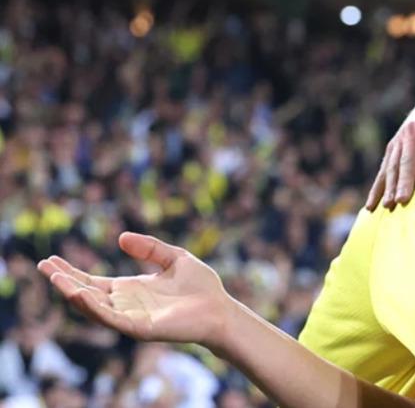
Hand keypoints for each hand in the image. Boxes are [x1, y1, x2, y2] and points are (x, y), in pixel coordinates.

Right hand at [37, 232, 234, 352]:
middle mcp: (125, 305)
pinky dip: (95, 308)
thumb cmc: (201, 286)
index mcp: (130, 290)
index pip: (93, 282)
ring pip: (95, 307)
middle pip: (87, 294)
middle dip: (65, 281)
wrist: (220, 309)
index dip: (72, 272)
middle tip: (43, 266)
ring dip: (74, 293)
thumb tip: (121, 238)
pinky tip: (81, 294)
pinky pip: (112, 319)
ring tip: (57, 279)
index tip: (51, 260)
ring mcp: (131, 318)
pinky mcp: (140, 328)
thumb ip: (149, 248)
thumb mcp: (174, 257)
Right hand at [366, 103, 414, 210]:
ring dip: (389, 187)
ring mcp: (398, 141)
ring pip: (392, 167)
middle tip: (403, 201)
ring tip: (389, 206)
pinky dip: (377, 189)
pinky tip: (371, 206)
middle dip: (405, 181)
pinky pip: (382, 171)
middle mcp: (410, 131)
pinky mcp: (391, 150)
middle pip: (407, 160)